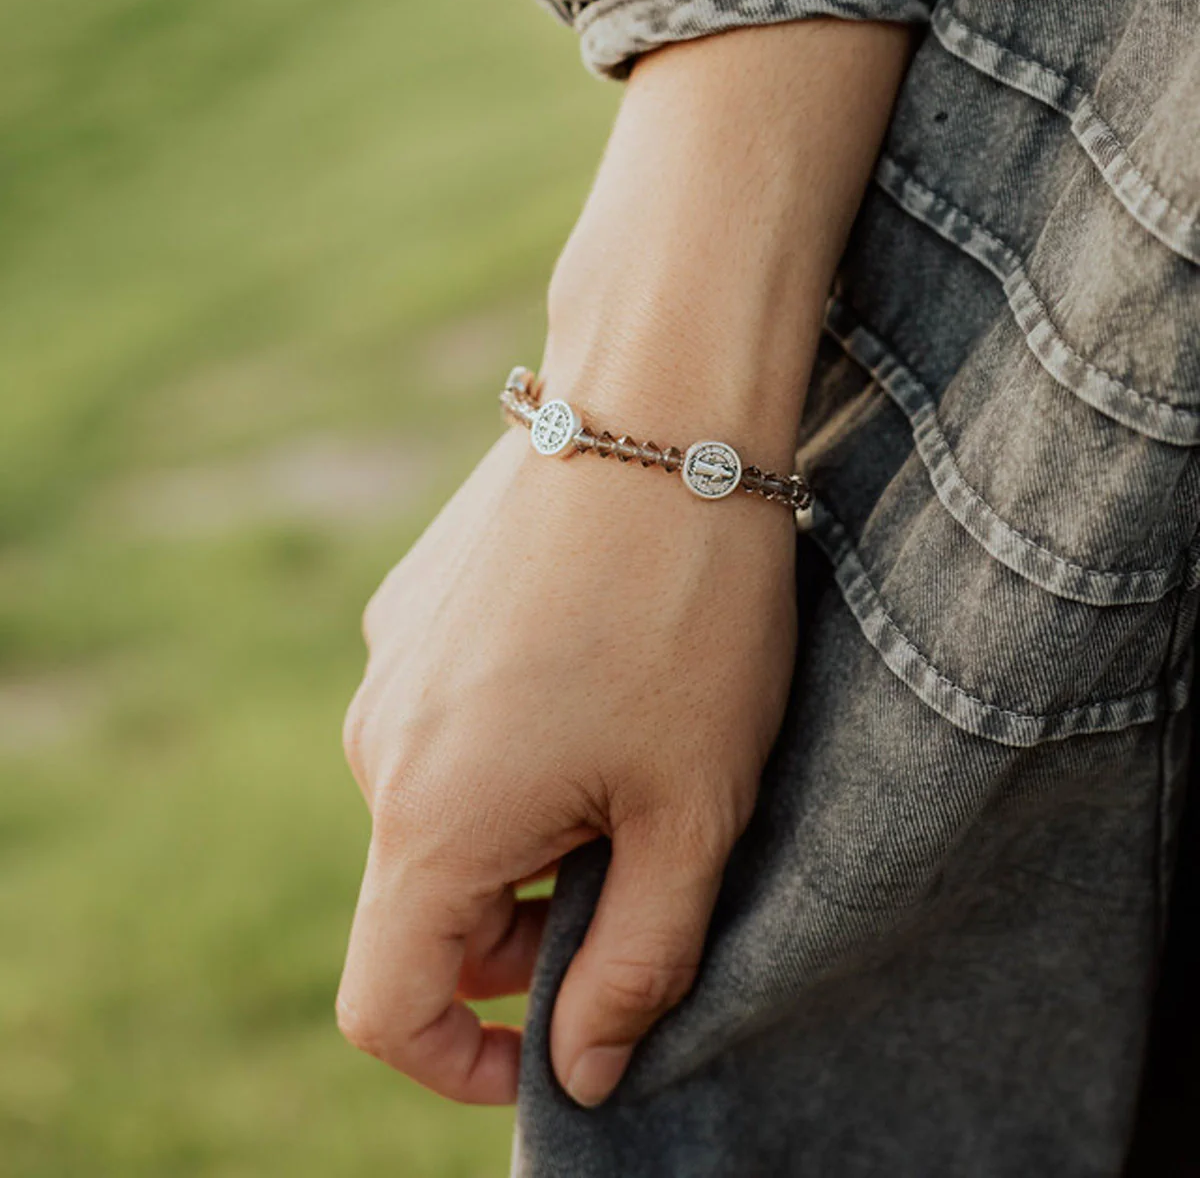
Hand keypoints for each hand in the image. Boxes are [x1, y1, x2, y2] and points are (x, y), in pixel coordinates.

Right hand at [336, 11, 910, 1109]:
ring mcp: (387, 666)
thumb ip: (637, 960)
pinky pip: (444, 724)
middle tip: (636, 874)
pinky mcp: (412, 610)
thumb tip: (581, 1071)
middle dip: (520, 930)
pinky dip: (506, 752)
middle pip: (422, 902)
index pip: (386, 1002)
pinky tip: (593, 683)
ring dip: (518, 833)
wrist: (655, 409)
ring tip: (627, 765)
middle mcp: (378, 745)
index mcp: (433, 817)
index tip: (547, 1049)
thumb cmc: (690, 615)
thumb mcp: (690, 809)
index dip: (460, 1061)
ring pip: (437, 809)